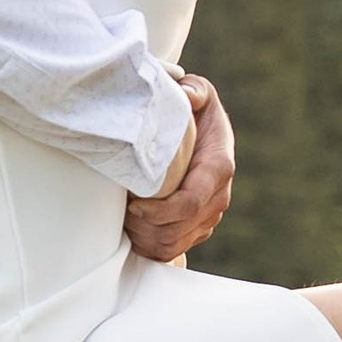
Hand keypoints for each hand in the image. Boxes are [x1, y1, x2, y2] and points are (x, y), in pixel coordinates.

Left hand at [125, 74, 234, 263]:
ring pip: (174, 244)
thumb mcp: (199, 93)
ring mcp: (209, 215)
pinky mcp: (197, 228)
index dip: (160, 211)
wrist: (206, 131)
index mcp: (218, 168)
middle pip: (178, 230)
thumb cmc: (196, 111)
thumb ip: (195, 91)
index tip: (135, 206)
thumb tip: (187, 95)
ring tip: (125, 219)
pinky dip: (150, 246)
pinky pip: (173, 249)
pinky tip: (134, 229)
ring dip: (145, 238)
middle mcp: (218, 196)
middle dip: (146, 226)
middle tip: (123, 212)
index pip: (190, 202)